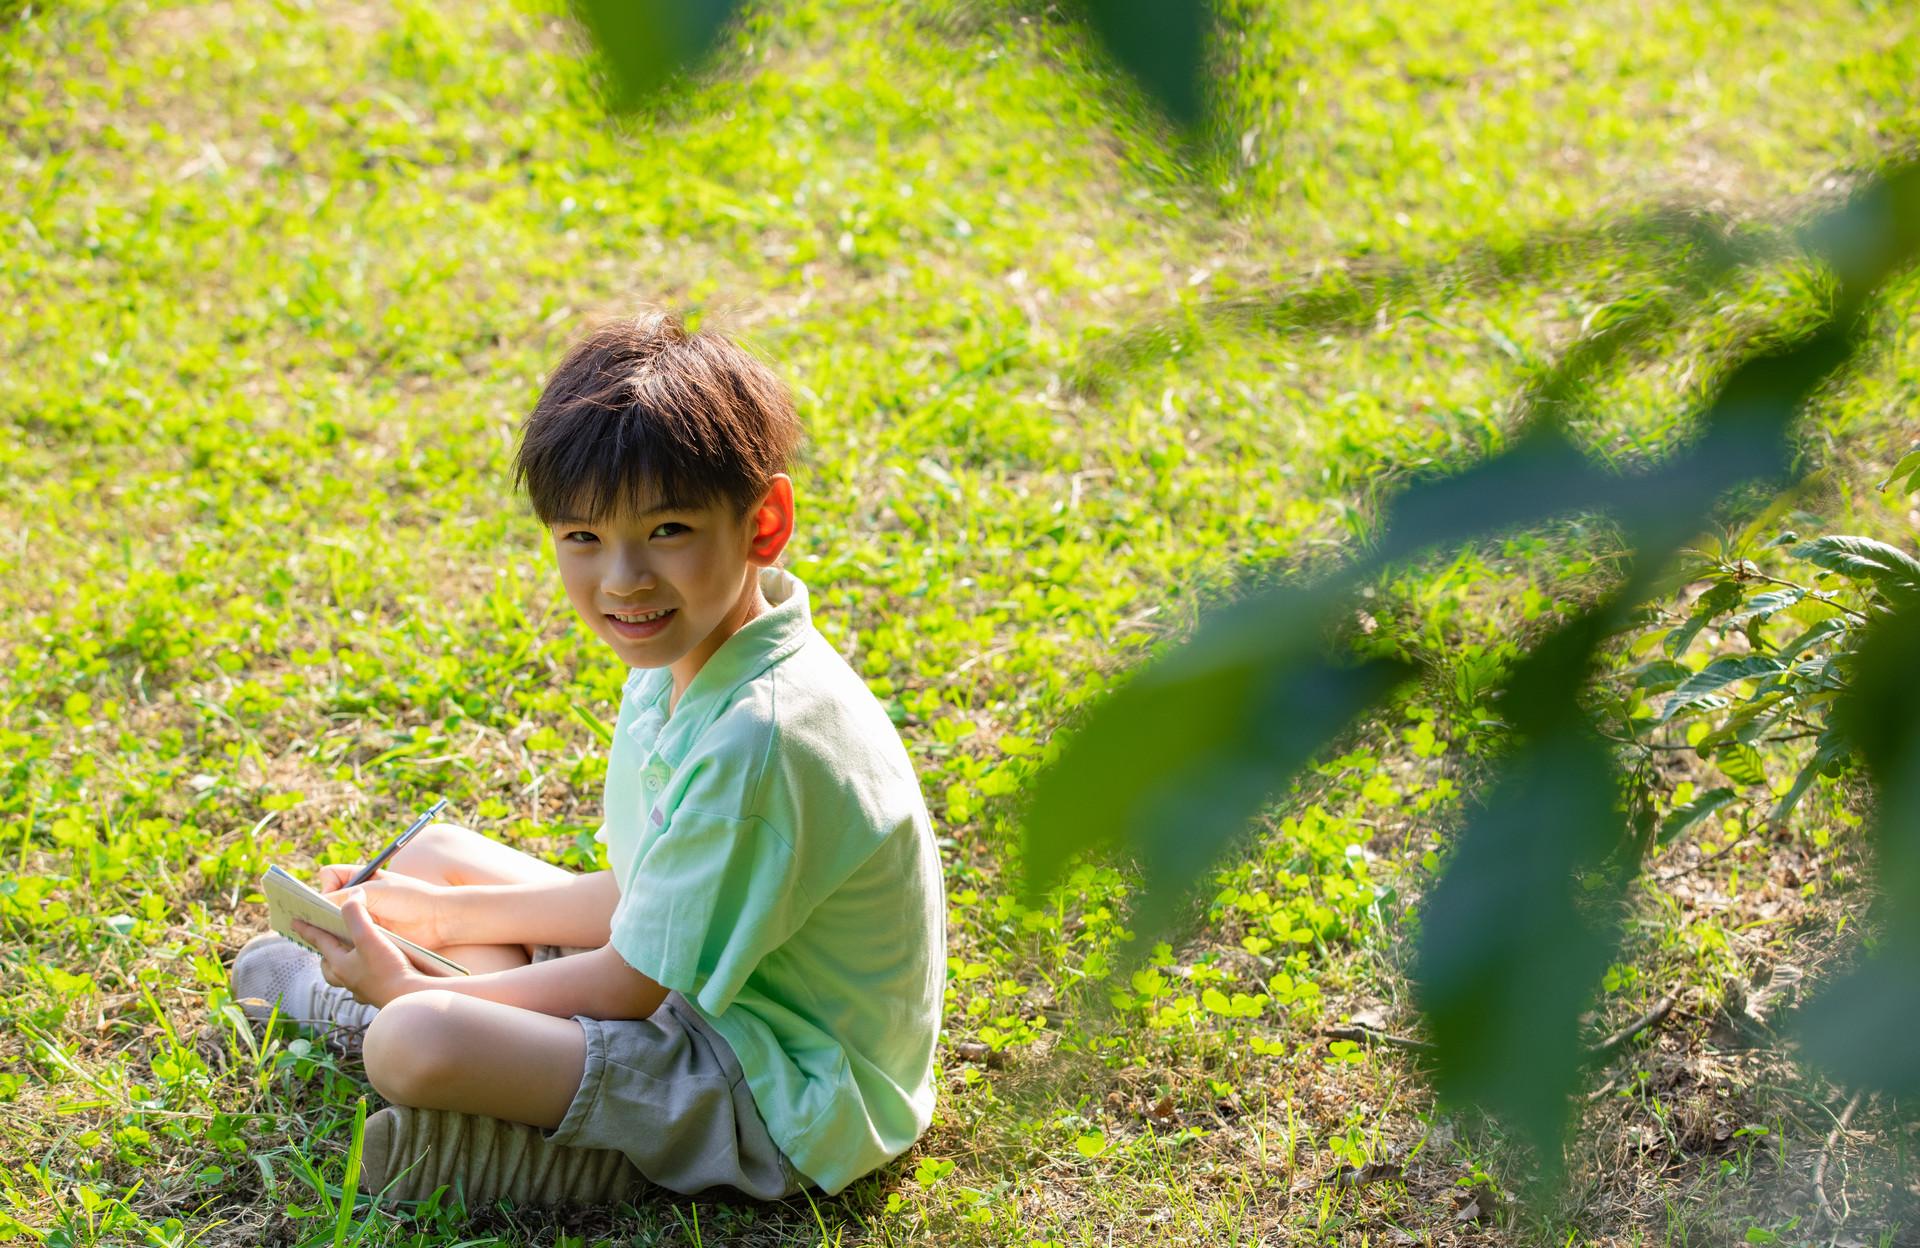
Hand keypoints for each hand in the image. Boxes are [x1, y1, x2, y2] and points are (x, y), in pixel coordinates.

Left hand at [294, 898, 424, 1009]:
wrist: (411, 997)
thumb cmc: (388, 968)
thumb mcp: (368, 935)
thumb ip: (355, 913)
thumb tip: (353, 894)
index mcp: (340, 965)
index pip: (320, 942)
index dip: (308, 929)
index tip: (294, 922)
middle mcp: (348, 979)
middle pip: (329, 965)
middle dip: (325, 953)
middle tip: (327, 941)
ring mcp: (363, 989)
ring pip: (345, 976)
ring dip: (344, 965)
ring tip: (352, 955)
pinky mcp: (379, 994)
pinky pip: (364, 984)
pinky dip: (364, 975)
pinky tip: (375, 970)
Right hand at [316, 864, 448, 948]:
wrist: (437, 920)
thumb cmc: (410, 899)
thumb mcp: (374, 893)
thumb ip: (345, 898)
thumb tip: (316, 907)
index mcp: (361, 879)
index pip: (329, 877)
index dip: (325, 887)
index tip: (329, 900)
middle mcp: (359, 897)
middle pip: (327, 901)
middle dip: (320, 910)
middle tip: (315, 921)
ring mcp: (364, 916)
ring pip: (335, 921)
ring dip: (330, 928)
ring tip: (328, 935)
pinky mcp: (369, 935)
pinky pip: (347, 937)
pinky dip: (342, 941)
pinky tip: (342, 946)